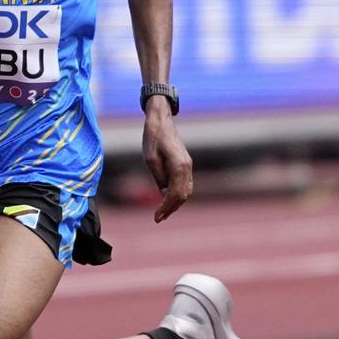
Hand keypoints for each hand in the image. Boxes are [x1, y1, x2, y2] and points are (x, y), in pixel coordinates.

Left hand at [142, 96, 193, 222]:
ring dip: (176, 202)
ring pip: (187, 190)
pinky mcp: (185, 162)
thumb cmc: (153, 137)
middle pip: (183, 195)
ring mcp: (188, 164)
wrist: (161, 120)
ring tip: (163, 212)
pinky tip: (168, 198)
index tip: (156, 217)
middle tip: (158, 218)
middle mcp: (187, 166)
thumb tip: (164, 193)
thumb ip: (159, 177)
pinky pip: (185, 183)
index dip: (166, 207)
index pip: (175, 194)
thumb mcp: (150, 159)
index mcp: (179, 166)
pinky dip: (179, 193)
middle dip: (171, 208)